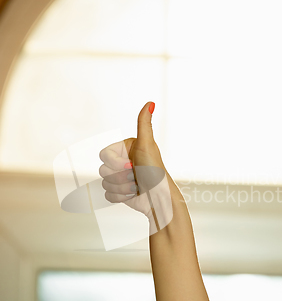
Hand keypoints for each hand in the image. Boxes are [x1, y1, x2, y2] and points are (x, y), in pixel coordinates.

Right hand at [99, 102, 165, 217]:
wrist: (159, 198)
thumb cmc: (155, 172)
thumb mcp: (148, 145)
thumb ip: (144, 124)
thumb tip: (151, 103)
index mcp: (125, 149)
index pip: (104, 154)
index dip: (115, 162)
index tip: (130, 165)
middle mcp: (122, 162)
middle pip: (103, 170)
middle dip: (120, 177)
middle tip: (136, 176)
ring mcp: (120, 177)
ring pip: (104, 183)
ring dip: (122, 188)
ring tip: (136, 186)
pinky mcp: (119, 192)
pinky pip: (108, 195)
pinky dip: (120, 197)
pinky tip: (132, 194)